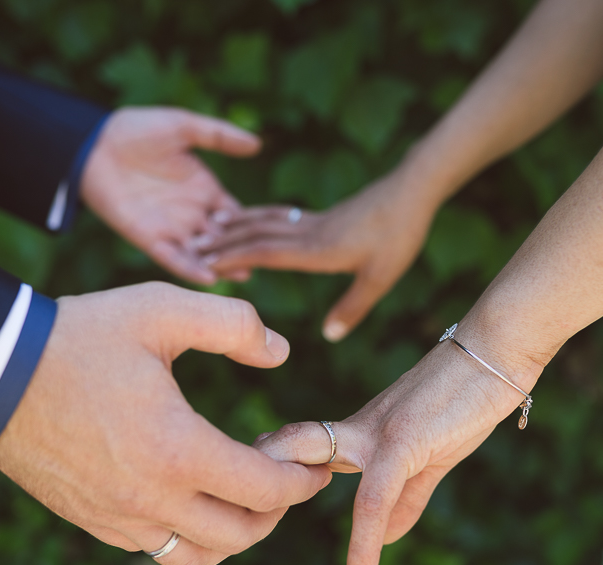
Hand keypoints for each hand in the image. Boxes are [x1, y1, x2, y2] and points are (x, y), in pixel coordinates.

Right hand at [0, 282, 330, 564]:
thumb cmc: (78, 338)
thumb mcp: (160, 310)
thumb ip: (233, 324)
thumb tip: (282, 352)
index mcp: (177, 449)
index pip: (265, 490)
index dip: (301, 481)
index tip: (314, 466)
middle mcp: (151, 498)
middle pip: (241, 535)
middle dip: (277, 512)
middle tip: (283, 478)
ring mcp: (119, 517)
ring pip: (200, 555)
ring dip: (235, 532)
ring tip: (244, 496)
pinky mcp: (93, 521)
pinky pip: (157, 551)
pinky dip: (191, 537)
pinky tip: (193, 499)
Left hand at [81, 107, 260, 284]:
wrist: (95, 144)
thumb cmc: (138, 130)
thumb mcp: (183, 127)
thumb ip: (219, 136)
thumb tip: (257, 144)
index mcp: (204, 189)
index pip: (235, 213)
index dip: (252, 223)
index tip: (275, 236)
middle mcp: (191, 212)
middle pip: (224, 238)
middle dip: (243, 251)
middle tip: (266, 263)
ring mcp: (171, 227)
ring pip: (203, 253)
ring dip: (222, 264)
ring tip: (244, 274)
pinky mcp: (148, 237)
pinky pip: (172, 258)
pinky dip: (190, 268)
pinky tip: (209, 277)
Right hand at [199, 169, 438, 340]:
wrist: (412, 190)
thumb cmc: (399, 235)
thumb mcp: (380, 278)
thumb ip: (353, 307)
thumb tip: (329, 336)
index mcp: (317, 250)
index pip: (264, 253)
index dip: (233, 258)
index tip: (203, 262)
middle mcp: (308, 233)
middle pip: (256, 235)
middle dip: (223, 242)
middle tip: (190, 247)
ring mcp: (313, 222)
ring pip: (265, 223)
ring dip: (235, 228)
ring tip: (208, 230)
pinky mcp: (322, 216)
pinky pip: (279, 219)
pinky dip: (257, 220)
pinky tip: (252, 222)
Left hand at [252, 320, 545, 564]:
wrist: (497, 352)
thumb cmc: (465, 400)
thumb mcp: (431, 457)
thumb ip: (406, 499)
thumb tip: (386, 538)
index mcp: (359, 428)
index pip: (300, 446)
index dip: (272, 468)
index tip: (252, 501)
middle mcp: (356, 427)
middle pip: (287, 441)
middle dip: (254, 472)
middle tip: (234, 514)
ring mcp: (374, 432)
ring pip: (308, 459)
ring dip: (279, 496)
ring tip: (254, 536)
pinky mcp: (402, 442)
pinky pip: (372, 499)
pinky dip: (363, 544)